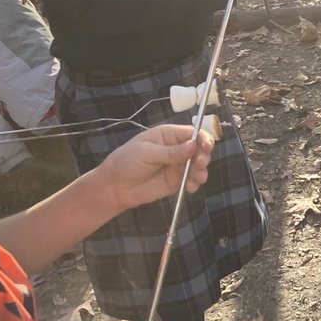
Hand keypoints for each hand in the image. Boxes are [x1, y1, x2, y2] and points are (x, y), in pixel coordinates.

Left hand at [95, 125, 213, 213]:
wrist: (114, 187)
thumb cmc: (125, 162)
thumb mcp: (146, 153)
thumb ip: (171, 152)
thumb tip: (193, 146)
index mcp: (168, 135)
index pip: (193, 133)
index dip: (203, 138)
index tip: (205, 147)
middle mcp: (177, 149)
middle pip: (200, 149)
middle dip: (203, 156)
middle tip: (199, 164)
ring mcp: (178, 165)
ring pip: (199, 166)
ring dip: (201, 171)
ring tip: (196, 178)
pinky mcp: (177, 181)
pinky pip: (192, 180)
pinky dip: (195, 183)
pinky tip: (190, 187)